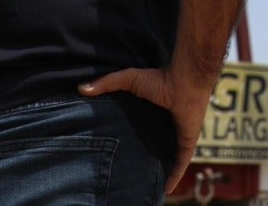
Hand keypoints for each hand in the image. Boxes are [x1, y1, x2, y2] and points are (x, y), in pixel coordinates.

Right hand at [80, 68, 213, 193]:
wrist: (185, 80)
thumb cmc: (159, 78)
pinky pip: (181, 163)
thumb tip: (81, 88)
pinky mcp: (187, 142)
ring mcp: (178, 135)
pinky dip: (175, 175)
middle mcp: (166, 125)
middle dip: (145, 158)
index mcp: (153, 113)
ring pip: (168, 157)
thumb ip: (106, 83)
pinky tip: (167, 189)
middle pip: (154, 146)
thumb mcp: (128, 80)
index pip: (142, 131)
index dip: (132, 140)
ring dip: (160, 169)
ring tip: (145, 185)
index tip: (118, 151)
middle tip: (128, 174)